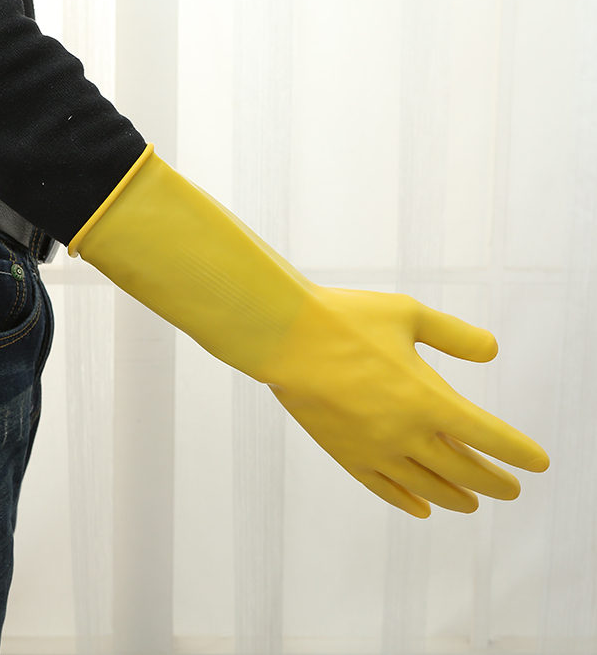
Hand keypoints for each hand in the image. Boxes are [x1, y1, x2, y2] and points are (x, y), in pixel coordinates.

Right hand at [260, 288, 548, 517]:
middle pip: (463, 471)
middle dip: (493, 482)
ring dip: (455, 497)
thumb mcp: (408, 314)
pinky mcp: (345, 454)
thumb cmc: (345, 319)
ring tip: (471, 503)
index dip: (518, 451)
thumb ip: (454, 334)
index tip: (538, 463)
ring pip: (427, 487)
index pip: (488, 436)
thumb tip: (492, 350)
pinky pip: (384, 488)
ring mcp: (374, 449)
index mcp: (427, 397)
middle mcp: (405, 433)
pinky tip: (421, 509)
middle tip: (510, 489)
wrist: (285, 337)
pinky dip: (408, 502)